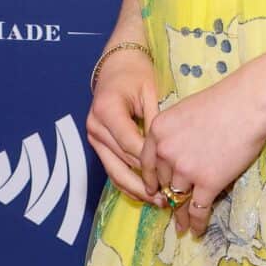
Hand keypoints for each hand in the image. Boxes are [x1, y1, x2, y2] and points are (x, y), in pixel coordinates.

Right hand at [86, 43, 157, 204]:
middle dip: (145, 183)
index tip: (172, 179)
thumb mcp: (151, 92)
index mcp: (108, 110)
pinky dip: (127, 182)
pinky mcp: (97, 142)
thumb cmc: (137, 74)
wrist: (117, 64)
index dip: (151, 164)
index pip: (131, 145)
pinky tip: (144, 193)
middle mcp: (95, 126)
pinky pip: (112, 167)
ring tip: (157, 202)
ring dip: (136, 188)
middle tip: (167, 199)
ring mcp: (93, 136)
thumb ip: (156, 122)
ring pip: (114, 170)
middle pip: (121, 163)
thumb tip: (169, 153)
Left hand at [139, 76, 265, 237]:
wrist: (248, 104)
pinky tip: (197, 231)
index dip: (151, 180)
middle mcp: (166, 152)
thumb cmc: (223, 101)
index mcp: (157, 132)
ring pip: (179, 198)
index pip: (147, 163)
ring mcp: (186, 169)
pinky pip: (198, 209)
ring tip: (182, 227)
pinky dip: (197, 223)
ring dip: (180, 215)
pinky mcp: (208, 182)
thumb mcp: (185, 111)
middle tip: (169, 208)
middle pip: (164, 182)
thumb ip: (174, 133)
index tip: (153, 190)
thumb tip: (176, 152)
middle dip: (167, 196)